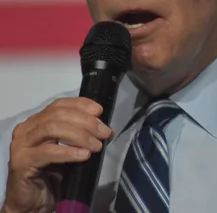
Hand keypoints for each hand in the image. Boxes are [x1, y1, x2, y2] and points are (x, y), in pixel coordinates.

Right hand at [1, 97, 112, 212]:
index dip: (81, 105)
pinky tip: (84, 155)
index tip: (100, 111)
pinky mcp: (21, 162)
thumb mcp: (70, 149)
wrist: (33, 200)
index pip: (60, 104)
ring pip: (52, 128)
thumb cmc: (52, 173)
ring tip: (96, 146)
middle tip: (104, 133)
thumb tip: (105, 128)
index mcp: (37, 121)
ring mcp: (21, 144)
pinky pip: (47, 152)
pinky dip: (68, 152)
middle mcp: (27, 128)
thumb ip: (81, 135)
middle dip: (86, 122)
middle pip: (58, 114)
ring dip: (79, 135)